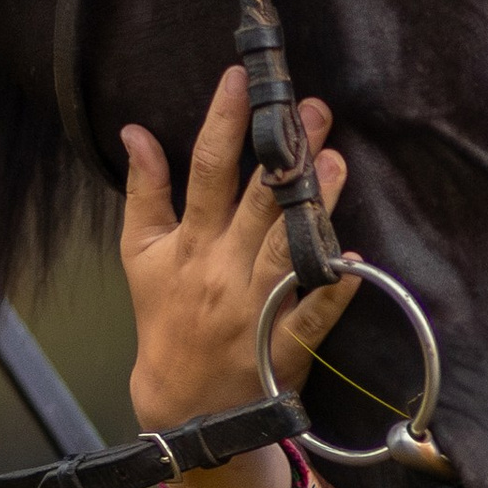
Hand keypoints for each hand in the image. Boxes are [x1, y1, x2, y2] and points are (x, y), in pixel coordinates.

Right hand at [121, 66, 358, 433]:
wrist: (183, 405)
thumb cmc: (164, 319)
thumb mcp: (140, 254)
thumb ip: (142, 191)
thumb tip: (134, 131)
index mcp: (190, 242)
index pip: (206, 170)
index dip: (223, 123)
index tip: (241, 81)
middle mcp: (223, 267)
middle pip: (257, 200)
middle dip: (283, 153)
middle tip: (311, 109)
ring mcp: (255, 305)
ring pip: (287, 246)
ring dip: (312, 205)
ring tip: (335, 161)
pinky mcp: (283, 343)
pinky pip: (311, 314)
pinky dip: (331, 290)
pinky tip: (353, 260)